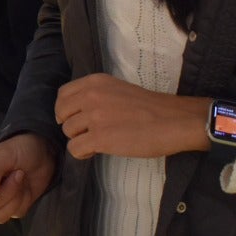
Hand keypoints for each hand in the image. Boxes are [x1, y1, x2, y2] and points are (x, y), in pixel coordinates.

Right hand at [0, 134, 54, 222]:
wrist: (42, 153)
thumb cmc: (19, 149)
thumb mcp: (4, 154)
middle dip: (7, 193)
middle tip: (18, 173)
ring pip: (0, 215)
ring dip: (16, 199)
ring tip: (21, 178)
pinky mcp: (13, 207)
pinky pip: (16, 214)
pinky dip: (24, 201)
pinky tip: (27, 186)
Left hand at [54, 73, 211, 159]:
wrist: (174, 121)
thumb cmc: (150, 108)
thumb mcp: (118, 89)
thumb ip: (96, 95)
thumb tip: (79, 111)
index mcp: (95, 82)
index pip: (62, 95)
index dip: (66, 109)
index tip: (77, 118)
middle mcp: (91, 96)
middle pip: (61, 114)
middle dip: (71, 126)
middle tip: (86, 133)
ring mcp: (94, 116)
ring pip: (68, 132)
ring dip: (79, 140)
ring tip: (98, 142)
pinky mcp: (100, 137)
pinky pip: (74, 149)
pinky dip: (82, 153)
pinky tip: (95, 151)